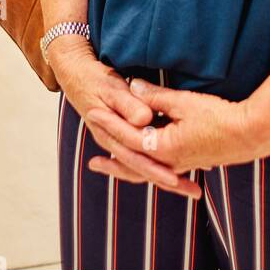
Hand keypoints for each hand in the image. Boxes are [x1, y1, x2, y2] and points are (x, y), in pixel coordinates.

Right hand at [48, 40, 200, 199]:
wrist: (76, 76)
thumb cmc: (94, 80)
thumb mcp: (111, 88)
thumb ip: (128, 104)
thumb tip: (144, 119)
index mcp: (110, 135)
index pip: (136, 157)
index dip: (157, 169)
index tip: (176, 179)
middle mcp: (115, 144)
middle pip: (143, 169)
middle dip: (170, 180)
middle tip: (193, 192)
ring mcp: (119, 143)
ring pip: (144, 167)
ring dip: (168, 176)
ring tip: (192, 189)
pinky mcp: (124, 138)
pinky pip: (143, 156)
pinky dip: (160, 163)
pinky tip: (179, 168)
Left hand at [86, 80, 267, 178]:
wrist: (251, 135)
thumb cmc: (219, 117)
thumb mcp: (184, 102)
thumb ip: (156, 97)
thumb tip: (133, 87)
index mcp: (163, 148)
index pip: (128, 135)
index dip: (110, 123)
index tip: (92, 112)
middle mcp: (168, 162)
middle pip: (132, 164)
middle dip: (112, 161)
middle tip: (92, 163)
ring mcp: (180, 165)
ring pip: (146, 172)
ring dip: (127, 169)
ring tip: (112, 168)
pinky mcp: (191, 162)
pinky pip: (160, 170)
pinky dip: (147, 168)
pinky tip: (145, 163)